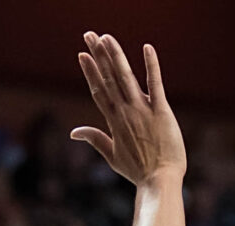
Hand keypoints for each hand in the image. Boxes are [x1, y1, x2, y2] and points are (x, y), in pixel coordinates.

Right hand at [68, 33, 184, 185]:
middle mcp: (125, 112)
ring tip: (106, 37)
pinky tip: (147, 48)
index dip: (90, 71)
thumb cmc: (138, 171)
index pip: (98, 90)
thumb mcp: (112, 156)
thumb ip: (95, 139)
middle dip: (98, 56)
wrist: (159, 181)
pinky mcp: (161, 111)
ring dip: (115, 56)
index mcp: (113, 121)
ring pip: (126, 77)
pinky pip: (156, 84)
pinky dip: (151, 65)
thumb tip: (74, 132)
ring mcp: (142, 110)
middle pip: (108, 78)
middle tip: (89, 35)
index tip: (82, 54)